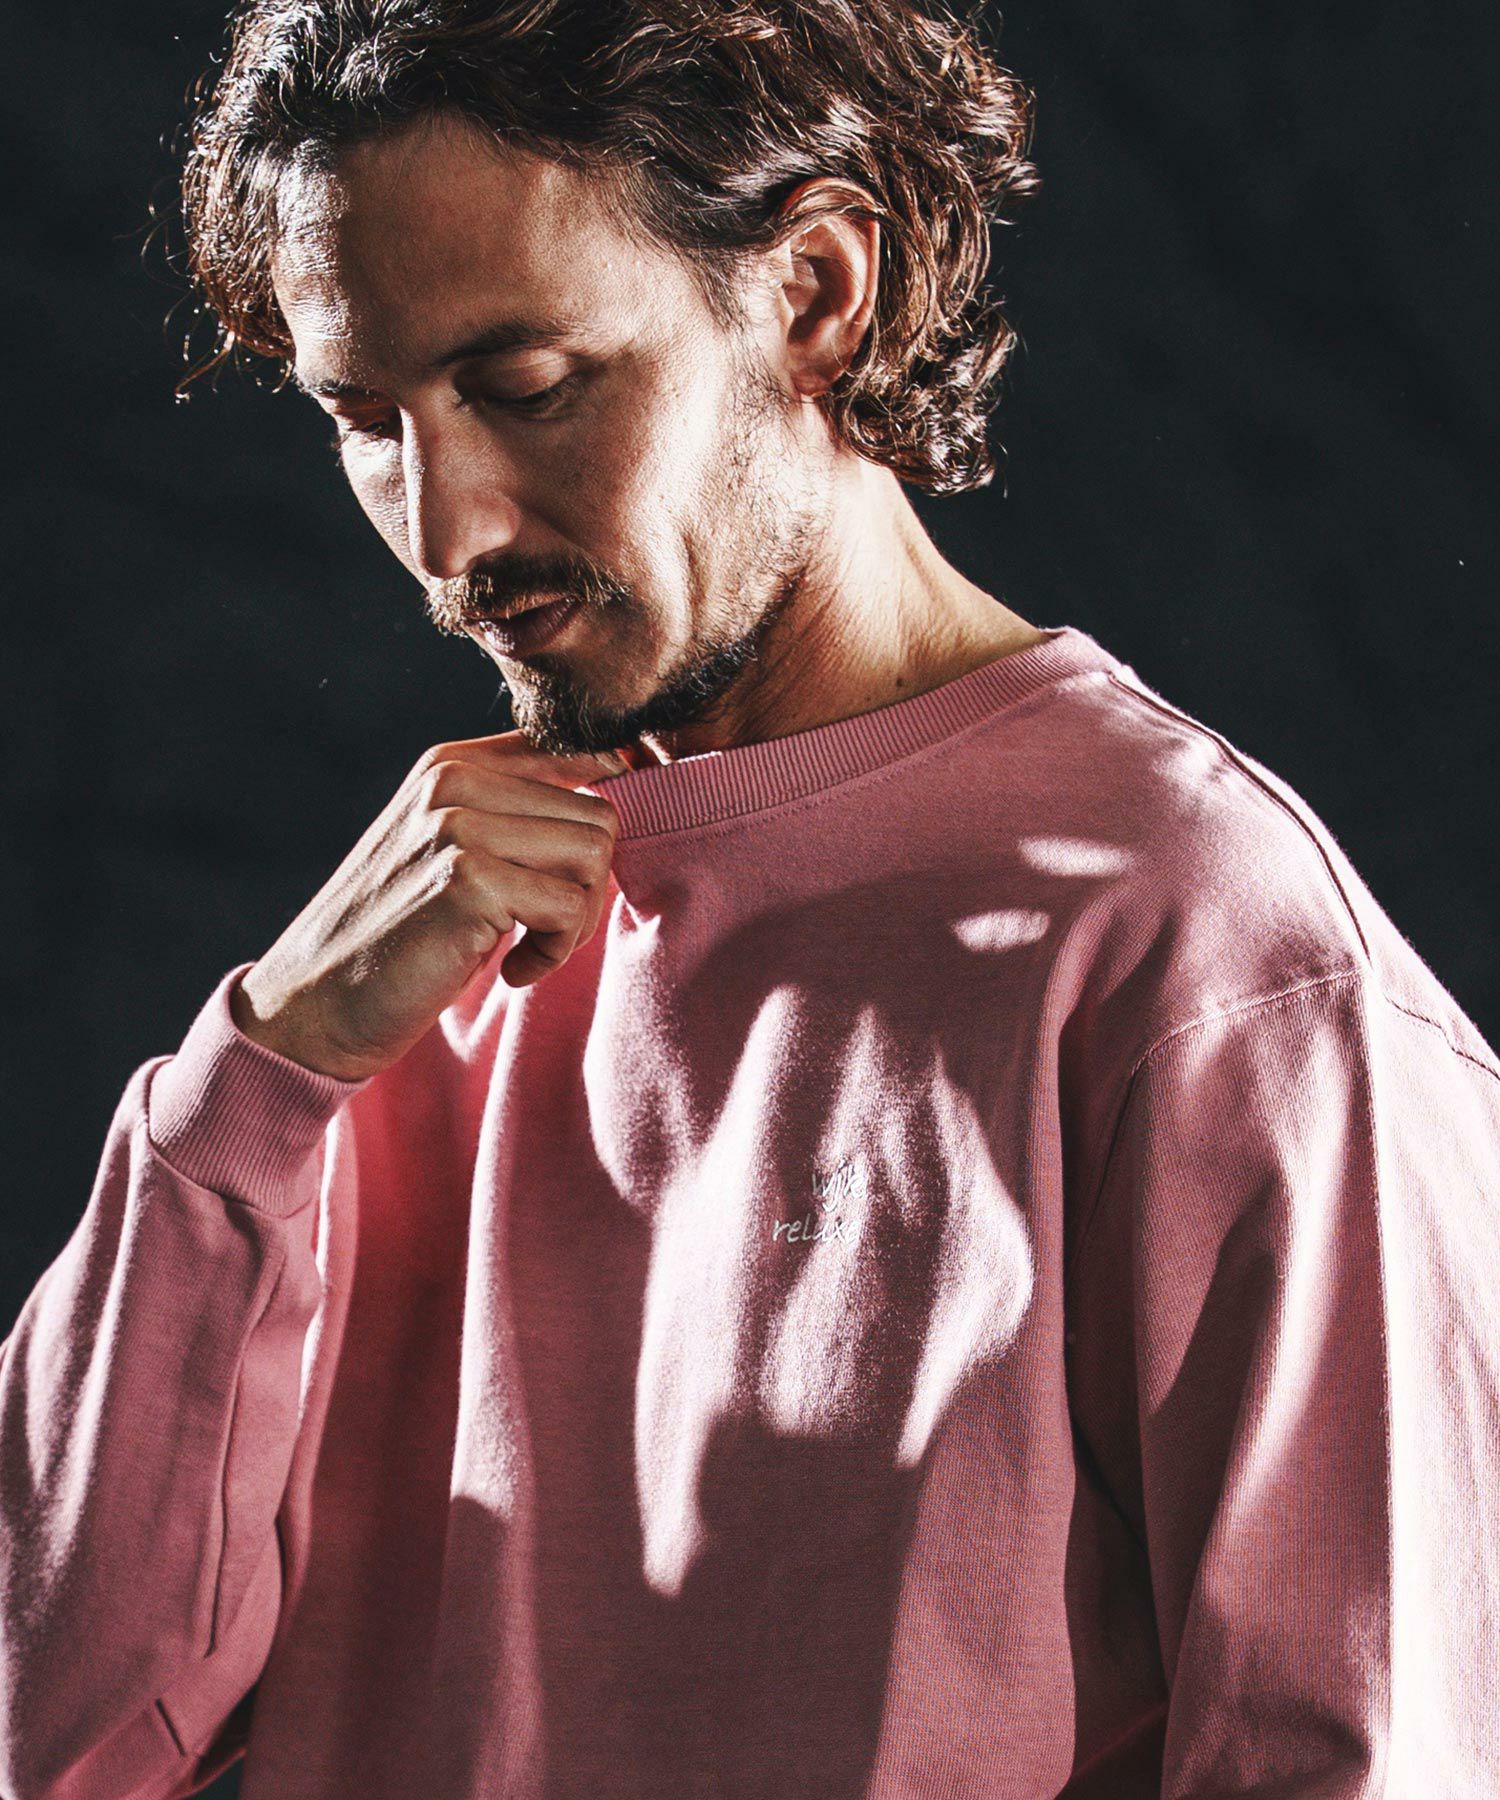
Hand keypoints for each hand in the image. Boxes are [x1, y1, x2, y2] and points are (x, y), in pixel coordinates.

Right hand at [228, 732, 630, 1079]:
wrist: (312, 1006)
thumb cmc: (397, 938)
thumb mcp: (451, 852)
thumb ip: (515, 813)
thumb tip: (619, 782)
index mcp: (454, 763)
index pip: (581, 753)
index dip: (600, 820)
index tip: (580, 876)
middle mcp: (454, 779)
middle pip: (601, 815)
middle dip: (590, 886)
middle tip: (544, 931)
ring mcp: (457, 825)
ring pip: (595, 856)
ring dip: (578, 919)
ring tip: (528, 946)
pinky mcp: (466, 880)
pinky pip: (571, 909)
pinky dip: (555, 954)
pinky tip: (511, 971)